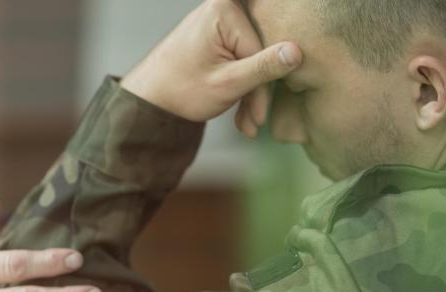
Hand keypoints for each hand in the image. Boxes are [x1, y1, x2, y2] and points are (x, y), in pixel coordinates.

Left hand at [120, 0, 301, 136]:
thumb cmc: (180, 91)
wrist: (148, 100)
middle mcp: (223, 6)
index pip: (262, 50)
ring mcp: (220, 19)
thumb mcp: (227, 84)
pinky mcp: (218, 33)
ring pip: (251, 58)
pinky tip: (239, 113)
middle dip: (257, 93)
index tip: (259, 119)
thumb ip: (263, 68)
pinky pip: (240, 57)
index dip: (263, 88)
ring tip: (245, 125)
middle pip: (259, 51)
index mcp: (225, 9)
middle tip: (253, 126)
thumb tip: (297, 52)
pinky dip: (240, 84)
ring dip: (249, 93)